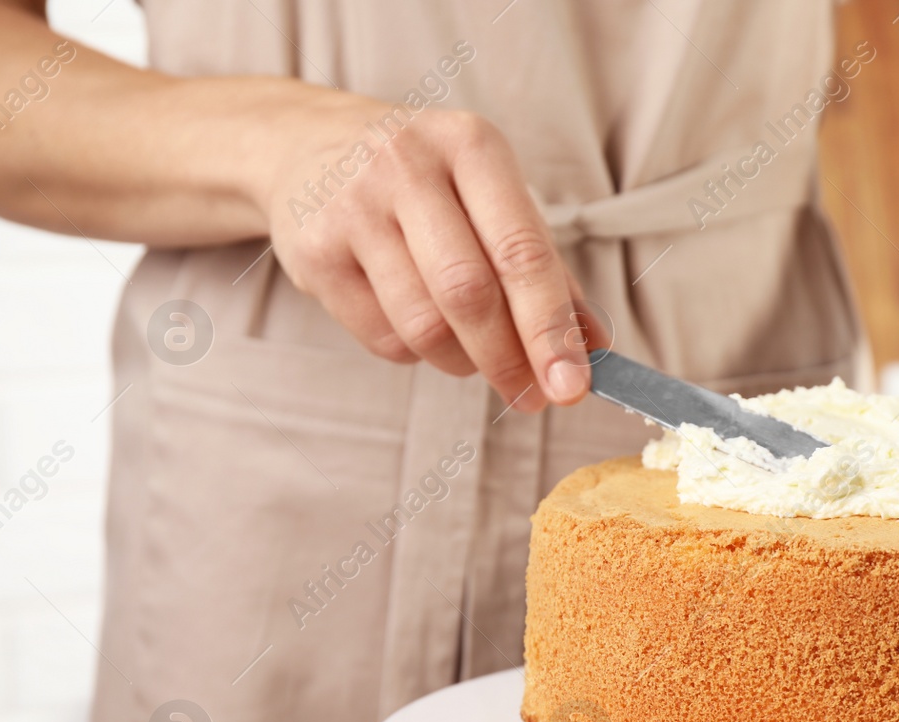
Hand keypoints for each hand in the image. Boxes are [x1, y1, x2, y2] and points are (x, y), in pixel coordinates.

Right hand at [261, 100, 592, 411]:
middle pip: (469, 292)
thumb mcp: (490, 199)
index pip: (521, 252)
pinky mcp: (313, 253)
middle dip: (509, 359)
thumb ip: (544, 269)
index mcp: (471, 146)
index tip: (574, 384)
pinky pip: (382, 337)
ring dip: (462, 361)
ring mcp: (352, 207)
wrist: (305, 146)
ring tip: (474, 356)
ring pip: (424, 325)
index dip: (551, 328)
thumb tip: (592, 348)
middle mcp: (407, 166)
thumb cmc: (425, 182)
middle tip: (533, 397)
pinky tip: (419, 329)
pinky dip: (416, 353)